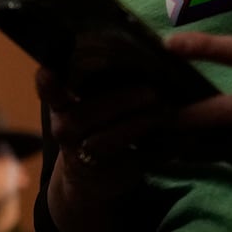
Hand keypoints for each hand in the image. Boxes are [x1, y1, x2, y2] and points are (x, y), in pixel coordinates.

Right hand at [34, 65, 165, 231]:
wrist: (90, 180)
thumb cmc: (93, 128)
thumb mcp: (85, 107)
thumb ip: (98, 86)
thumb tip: (142, 52)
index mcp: (61, 107)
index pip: (48, 92)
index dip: (47, 84)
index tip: (50, 72)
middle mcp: (66, 129)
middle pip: (87, 114)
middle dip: (120, 101)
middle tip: (151, 92)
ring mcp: (85, 154)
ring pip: (111, 139)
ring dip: (142, 123)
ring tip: (168, 112)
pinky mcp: (111, 173)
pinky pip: (140, 159)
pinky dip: (164, 149)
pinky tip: (184, 138)